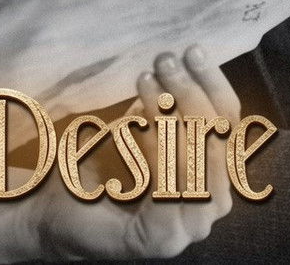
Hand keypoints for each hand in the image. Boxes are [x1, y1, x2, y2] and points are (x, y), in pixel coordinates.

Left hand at [38, 46, 239, 259]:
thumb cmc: (107, 159)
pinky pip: (167, 191)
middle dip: (190, 93)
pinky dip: (154, 152)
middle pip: (217, 139)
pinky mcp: (159, 240)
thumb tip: (185, 59)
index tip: (191, 50)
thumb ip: (169, 103)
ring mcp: (188, 226)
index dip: (213, 82)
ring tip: (144, 82)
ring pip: (195, 162)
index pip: (228, 121)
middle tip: (163, 61)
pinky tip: (131, 126)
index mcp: (215, 170)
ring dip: (170, 114)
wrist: (60, 203)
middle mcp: (212, 202)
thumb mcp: (143, 121)